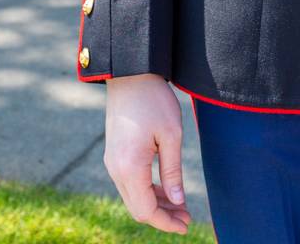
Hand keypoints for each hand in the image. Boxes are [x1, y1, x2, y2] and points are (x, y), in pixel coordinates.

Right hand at [104, 73, 191, 233]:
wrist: (130, 74)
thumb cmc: (153, 100)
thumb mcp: (171, 134)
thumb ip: (172, 171)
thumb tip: (177, 201)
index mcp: (129, 167)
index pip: (146, 211)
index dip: (166, 222)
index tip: (187, 225)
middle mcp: (116, 169)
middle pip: (138, 208)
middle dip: (163, 216)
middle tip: (187, 217)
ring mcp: (112, 162)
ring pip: (133, 196)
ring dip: (155, 204)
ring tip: (180, 206)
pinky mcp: (114, 154)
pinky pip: (130, 182)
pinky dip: (147, 190)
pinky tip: (165, 189)